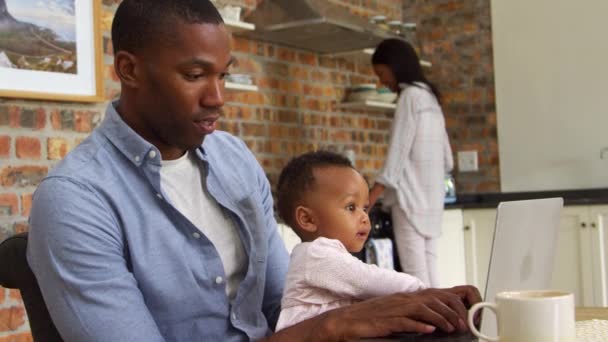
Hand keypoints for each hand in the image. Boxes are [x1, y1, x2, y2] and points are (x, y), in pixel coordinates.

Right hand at [320, 286, 481, 339]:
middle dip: (450, 311)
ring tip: (451, 328)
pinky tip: (429, 331)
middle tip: (462, 325)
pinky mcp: (385, 321)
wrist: (344, 321)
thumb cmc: (369, 319)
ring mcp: (393, 310)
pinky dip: (418, 326)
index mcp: (404, 298)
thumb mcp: (395, 313)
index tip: (462, 316)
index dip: (451, 304)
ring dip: (440, 319)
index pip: (434, 295)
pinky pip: (404, 321)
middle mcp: (401, 300)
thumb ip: (412, 315)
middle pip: (432, 299)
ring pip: (422, 309)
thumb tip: (432, 323)